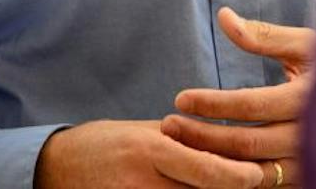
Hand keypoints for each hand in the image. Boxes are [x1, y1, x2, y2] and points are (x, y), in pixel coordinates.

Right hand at [33, 119, 263, 188]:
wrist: (57, 167)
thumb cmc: (106, 143)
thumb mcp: (145, 131)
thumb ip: (183, 138)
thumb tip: (226, 143)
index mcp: (150, 149)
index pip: (205, 169)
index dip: (237, 176)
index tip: (258, 175)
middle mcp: (143, 180)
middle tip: (256, 181)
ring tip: (228, 187)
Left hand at [162, 8, 315, 187]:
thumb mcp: (303, 44)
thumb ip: (262, 35)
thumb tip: (223, 16)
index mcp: (308, 97)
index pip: (250, 105)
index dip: (212, 103)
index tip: (180, 99)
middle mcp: (310, 134)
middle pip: (246, 143)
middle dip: (201, 135)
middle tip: (168, 125)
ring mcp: (308, 161)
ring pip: (250, 171)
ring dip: (211, 160)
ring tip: (179, 146)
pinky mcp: (304, 177)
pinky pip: (261, 184)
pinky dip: (231, 177)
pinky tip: (207, 164)